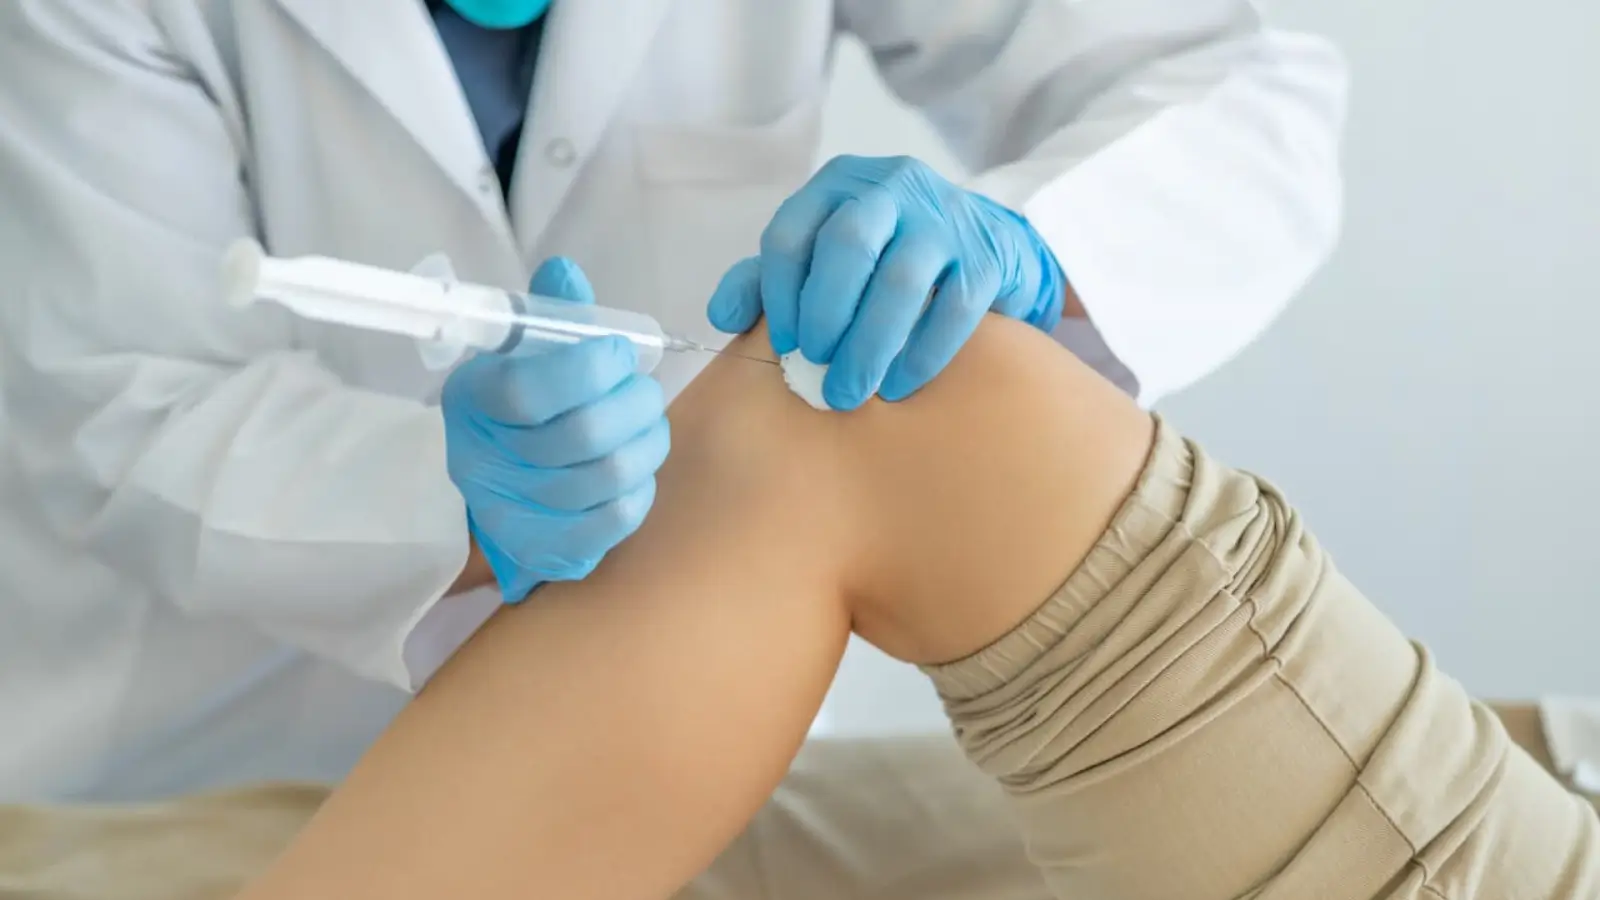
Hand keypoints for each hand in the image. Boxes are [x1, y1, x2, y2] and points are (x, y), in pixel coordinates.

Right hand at [442, 258, 669, 602]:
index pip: (531, 390)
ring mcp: (515, 513)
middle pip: (586, 434)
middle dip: (635, 402)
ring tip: (644, 423)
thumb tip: (565, 272)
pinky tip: (633, 465)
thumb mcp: (525, 353)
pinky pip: (621, 516)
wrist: (500, 490)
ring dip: (647, 440)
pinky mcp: (551, 550)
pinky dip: (642, 483)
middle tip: (642, 390)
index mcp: (474, 400)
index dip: (590, 367)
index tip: (619, 352)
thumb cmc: (521, 410)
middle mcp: (484, 461)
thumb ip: (553, 314)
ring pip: (614, 473)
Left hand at [706, 154, 1066, 409]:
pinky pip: (954, 308)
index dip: (779, 293)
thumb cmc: (886, 253)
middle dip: (824, 312)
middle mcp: (892, 188)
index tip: (783, 343)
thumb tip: (722, 315)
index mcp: (839, 184)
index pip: (792, 231)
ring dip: (869, 343)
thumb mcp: (824, 251)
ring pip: (901, 279)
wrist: (988, 242)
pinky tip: (898, 385)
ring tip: (850, 390)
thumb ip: (770, 277)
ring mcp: (944, 218)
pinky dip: (921, 354)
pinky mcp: (986, 255)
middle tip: (813, 364)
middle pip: (847, 244)